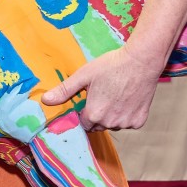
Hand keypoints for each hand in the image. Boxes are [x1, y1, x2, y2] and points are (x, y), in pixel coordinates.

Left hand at [41, 46, 164, 131]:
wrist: (141, 61)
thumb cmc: (111, 66)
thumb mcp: (83, 75)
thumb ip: (64, 90)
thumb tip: (45, 100)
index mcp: (93, 115)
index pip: (82, 123)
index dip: (83, 112)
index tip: (88, 100)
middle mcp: (110, 123)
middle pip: (97, 125)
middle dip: (96, 115)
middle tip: (102, 95)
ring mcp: (126, 123)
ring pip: (112, 124)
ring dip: (111, 116)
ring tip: (115, 95)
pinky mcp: (139, 121)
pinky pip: (127, 123)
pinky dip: (125, 114)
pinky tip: (127, 99)